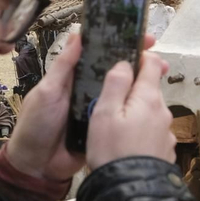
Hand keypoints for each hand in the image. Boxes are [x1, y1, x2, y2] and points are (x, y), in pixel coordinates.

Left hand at [4, 33, 157, 181]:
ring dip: (141, 86)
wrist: (37, 165)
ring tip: (163, 77)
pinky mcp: (104, 128)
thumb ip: (63, 66)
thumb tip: (78, 34)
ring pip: (123, 94)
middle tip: (161, 60)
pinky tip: (154, 105)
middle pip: (117, 73)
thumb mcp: (47, 91)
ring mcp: (98, 110)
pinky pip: (122, 117)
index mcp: (74, 77)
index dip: (120, 44)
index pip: (100, 55)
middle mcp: (89, 90)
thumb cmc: (36, 124)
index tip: (142, 39)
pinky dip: (135, 111)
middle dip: (138, 64)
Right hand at [86, 49, 174, 171]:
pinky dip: (140, 133)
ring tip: (115, 128)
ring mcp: (166, 133)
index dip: (140, 57)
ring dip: (136, 114)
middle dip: (132, 90)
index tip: (126, 60)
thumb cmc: (112, 151)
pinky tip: (126, 145)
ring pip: (150, 113)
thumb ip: (115, 83)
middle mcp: (163, 112)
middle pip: (150, 90)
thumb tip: (125, 63)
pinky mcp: (165, 151)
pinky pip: (152, 133)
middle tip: (109, 101)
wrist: (130, 193)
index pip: (153, 64)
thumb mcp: (104, 113)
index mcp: (149, 98)